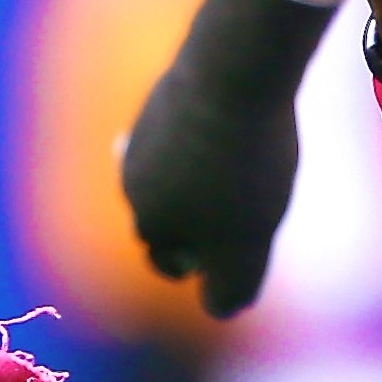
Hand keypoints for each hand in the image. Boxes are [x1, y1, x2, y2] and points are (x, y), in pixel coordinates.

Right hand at [121, 62, 298, 316]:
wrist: (231, 72)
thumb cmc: (243, 165)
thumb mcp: (248, 242)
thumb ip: (231, 286)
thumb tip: (218, 309)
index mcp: (149, 222)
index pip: (171, 263)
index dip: (209, 262)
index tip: (242, 239)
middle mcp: (133, 184)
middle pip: (167, 221)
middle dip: (199, 221)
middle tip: (246, 203)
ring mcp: (142, 140)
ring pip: (172, 177)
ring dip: (200, 180)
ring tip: (243, 164)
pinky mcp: (159, 102)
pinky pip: (180, 136)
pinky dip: (201, 141)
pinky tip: (232, 127)